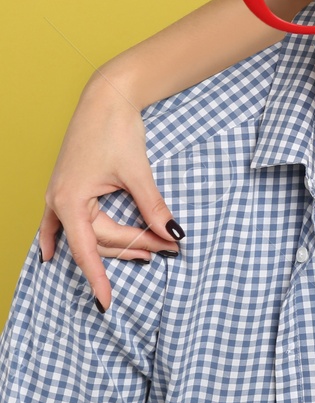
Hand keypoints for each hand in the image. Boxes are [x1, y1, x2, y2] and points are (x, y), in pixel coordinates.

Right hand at [38, 74, 180, 309]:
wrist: (106, 97)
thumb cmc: (117, 129)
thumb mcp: (138, 172)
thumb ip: (153, 206)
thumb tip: (173, 234)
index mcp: (71, 199)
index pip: (86, 250)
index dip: (98, 278)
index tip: (107, 304)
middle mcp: (59, 200)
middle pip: (98, 239)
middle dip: (134, 247)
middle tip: (171, 249)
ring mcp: (59, 195)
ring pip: (90, 231)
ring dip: (119, 242)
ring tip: (153, 248)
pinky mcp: (66, 188)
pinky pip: (61, 222)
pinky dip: (61, 239)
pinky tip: (52, 256)